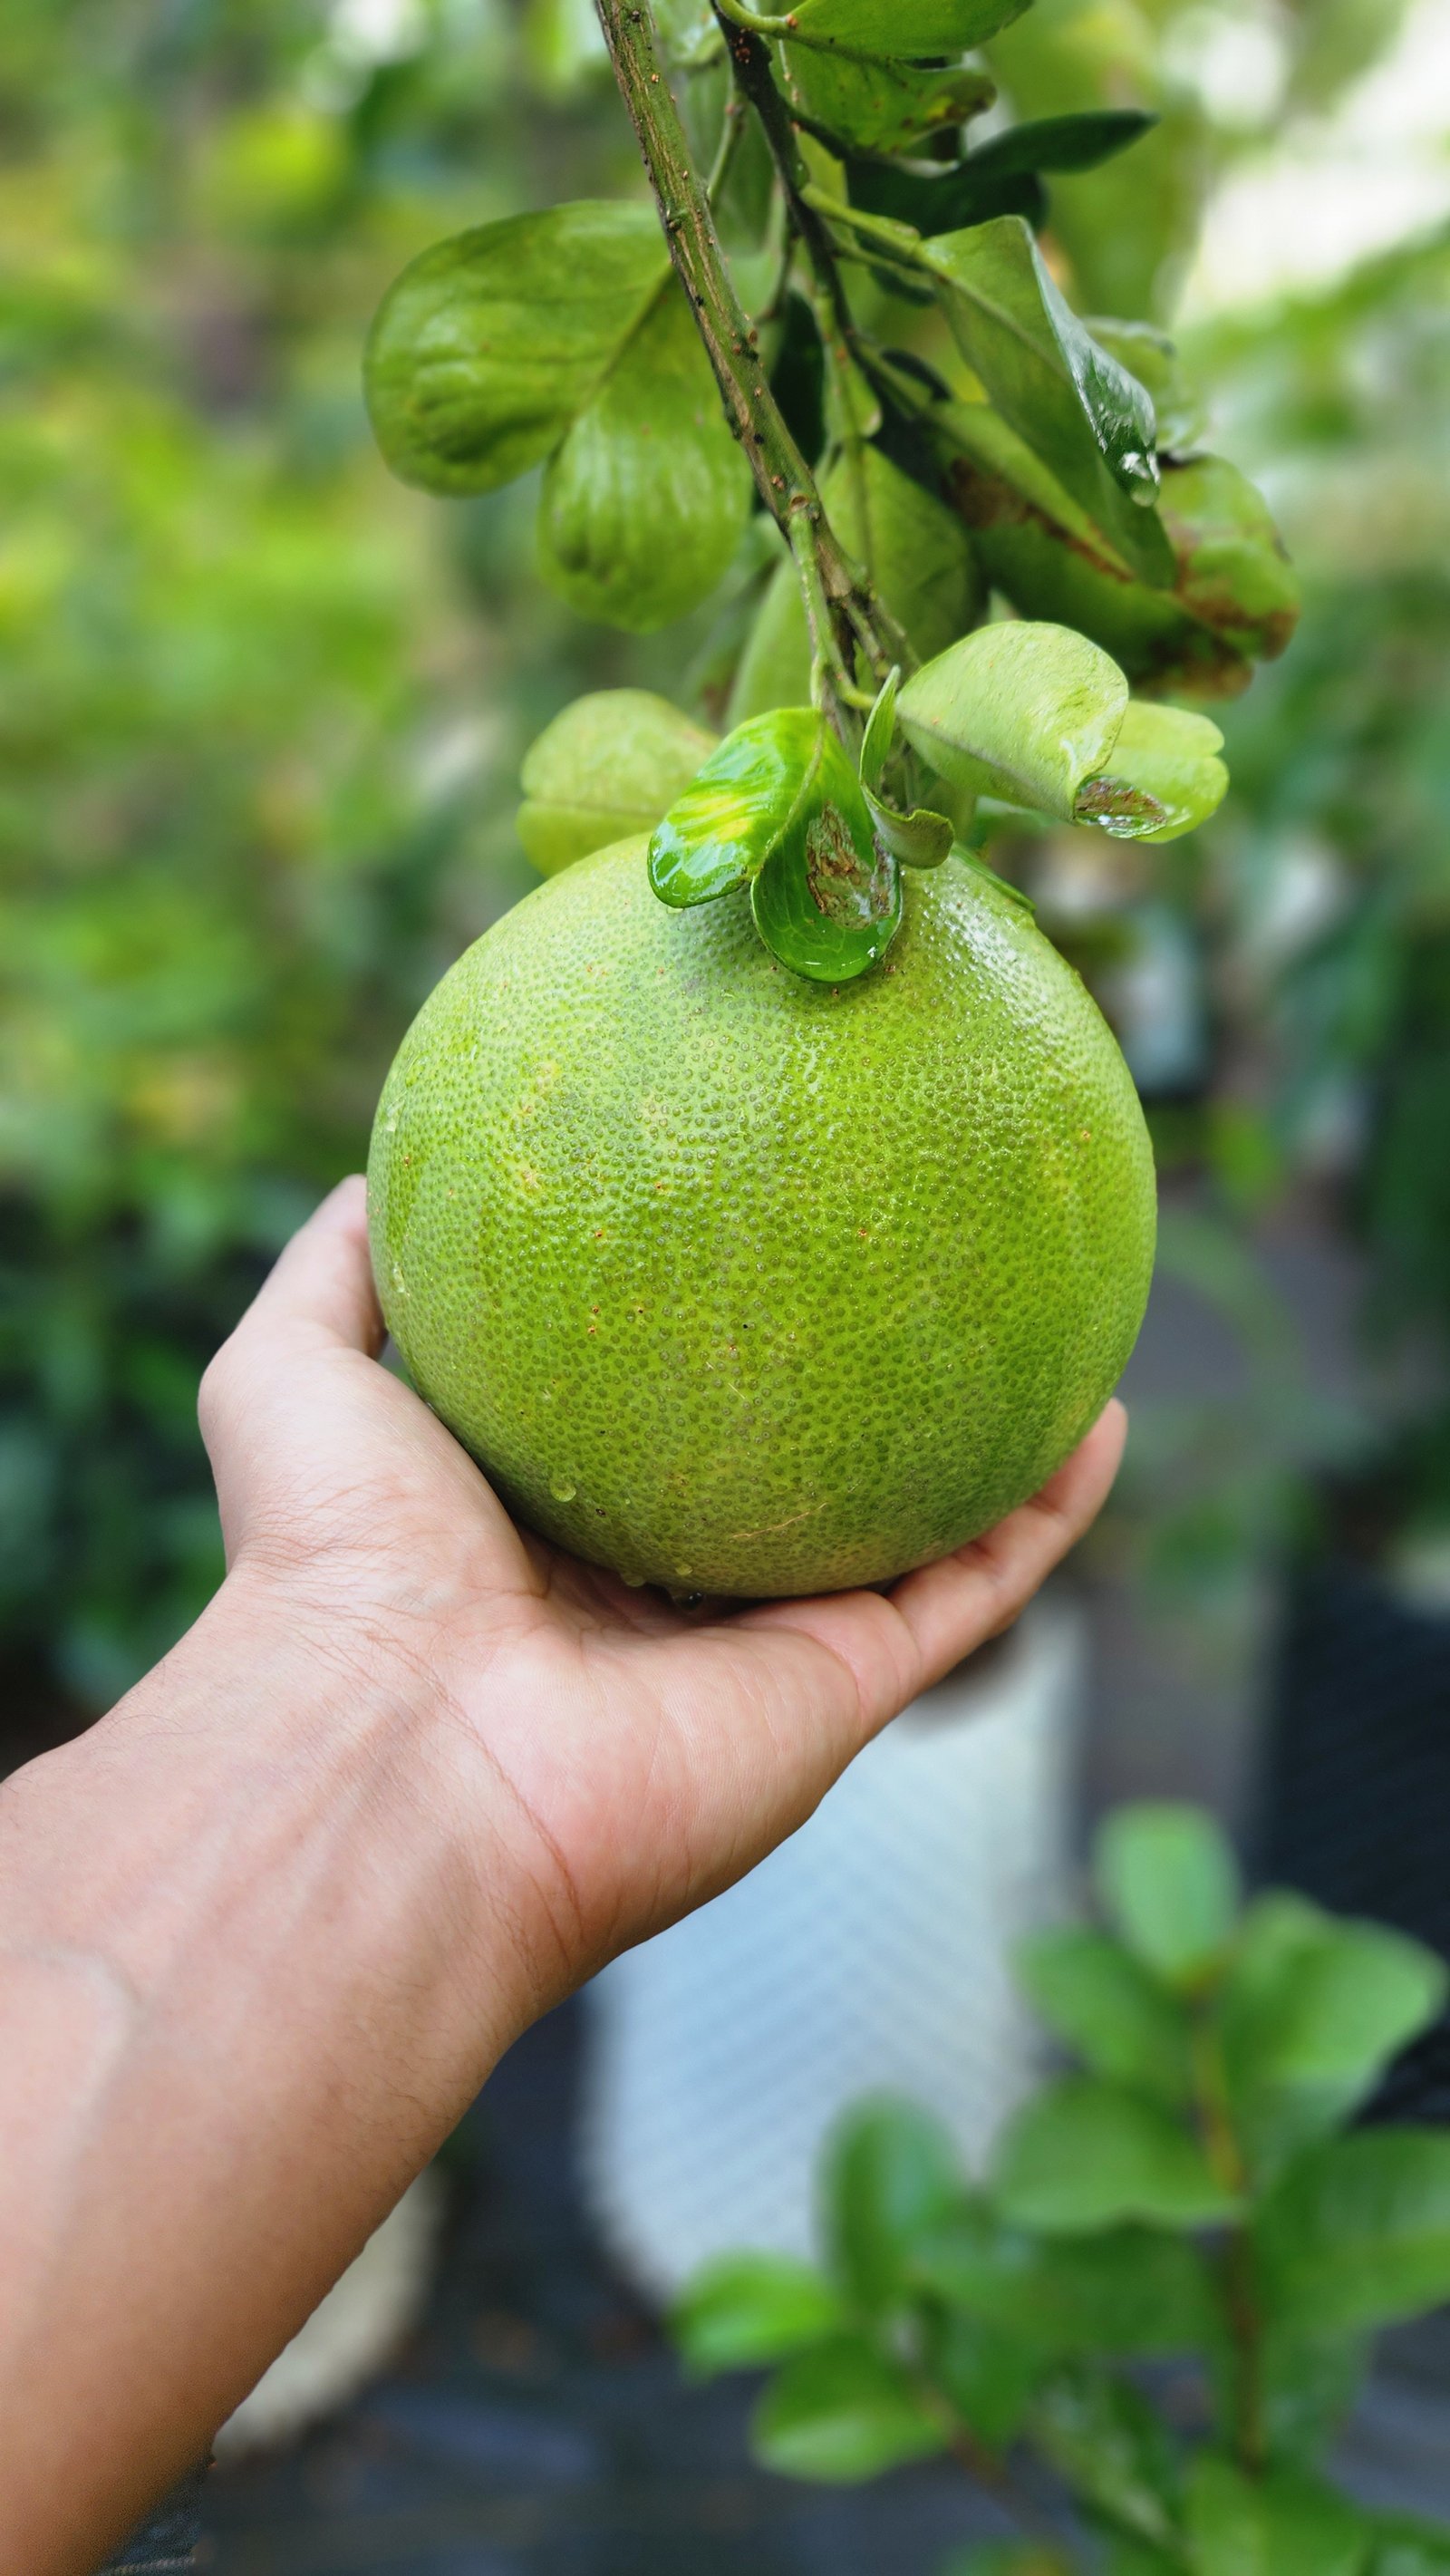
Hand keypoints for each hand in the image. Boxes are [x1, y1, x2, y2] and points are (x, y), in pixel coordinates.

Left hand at [202, 1175, 1125, 2018]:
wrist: (396, 1754)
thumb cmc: (330, 1563)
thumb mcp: (291, 1376)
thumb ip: (338, 1276)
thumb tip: (377, 1174)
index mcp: (557, 1534)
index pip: (660, 1427)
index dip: (714, 1349)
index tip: (766, 1243)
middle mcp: (670, 1602)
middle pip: (797, 1481)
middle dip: (861, 1399)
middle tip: (929, 1277)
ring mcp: (765, 1652)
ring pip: (914, 1535)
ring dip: (992, 1451)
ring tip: (1056, 1338)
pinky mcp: (842, 1693)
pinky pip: (977, 1586)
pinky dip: (1050, 1512)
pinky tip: (1103, 1415)